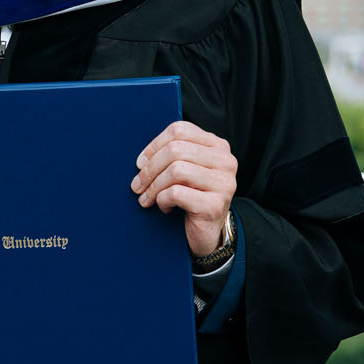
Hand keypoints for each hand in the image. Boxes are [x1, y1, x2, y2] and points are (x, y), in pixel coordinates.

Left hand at [131, 121, 236, 257]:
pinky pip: (177, 193)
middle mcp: (225, 161)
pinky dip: (163, 200)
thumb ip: (174, 155)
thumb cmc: (193, 197)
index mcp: (218, 146)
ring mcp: (223, 183)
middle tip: (138, 185)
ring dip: (154, 186)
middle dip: (150, 169)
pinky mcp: (215, 205)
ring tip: (147, 198)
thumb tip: (142, 160)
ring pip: (176, 170)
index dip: (154, 145)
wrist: (209, 233)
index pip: (180, 130)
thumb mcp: (186, 170)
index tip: (140, 163)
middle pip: (175, 150)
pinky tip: (164, 207)